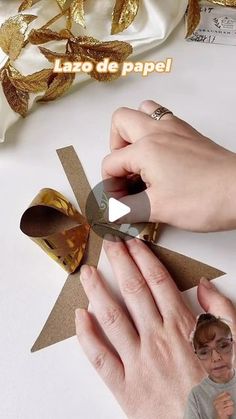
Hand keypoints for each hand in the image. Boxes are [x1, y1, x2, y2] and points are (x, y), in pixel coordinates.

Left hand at [75, 237, 235, 418]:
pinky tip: (80, 317)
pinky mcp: (125, 388)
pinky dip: (87, 335)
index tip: (132, 242)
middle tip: (108, 243)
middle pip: (133, 290)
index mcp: (183, 328)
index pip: (158, 281)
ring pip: (112, 317)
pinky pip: (100, 357)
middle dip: (119, 262)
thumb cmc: (221, 394)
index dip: (142, 257)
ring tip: (87, 273)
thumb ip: (223, 314)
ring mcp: (138, 363)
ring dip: (98, 291)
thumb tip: (204, 285)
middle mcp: (158, 340)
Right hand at [102, 100, 235, 231]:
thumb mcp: (157, 208)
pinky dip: (154, 133)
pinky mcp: (189, 134)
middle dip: (114, 147)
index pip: (110, 162)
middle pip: (120, 122)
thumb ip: (127, 209)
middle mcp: (159, 131)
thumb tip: (112, 211)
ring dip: (134, 132)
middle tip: (124, 171)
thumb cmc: (207, 197)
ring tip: (139, 159)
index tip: (119, 203)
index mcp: (146, 148)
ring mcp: (176, 129)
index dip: (109, 186)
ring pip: (144, 111)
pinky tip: (159, 159)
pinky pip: (163, 119)